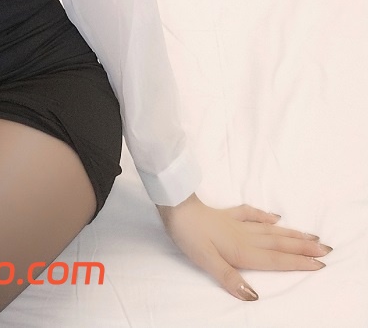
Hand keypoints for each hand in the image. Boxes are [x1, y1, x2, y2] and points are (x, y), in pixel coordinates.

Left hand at [156, 193, 331, 300]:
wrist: (174, 204)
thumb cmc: (189, 235)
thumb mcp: (206, 260)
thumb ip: (229, 278)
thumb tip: (253, 296)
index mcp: (241, 250)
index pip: (275, 260)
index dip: (297, 263)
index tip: (320, 264)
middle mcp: (244, 236)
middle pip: (279, 244)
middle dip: (303, 248)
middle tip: (327, 249)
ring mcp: (236, 223)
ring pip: (270, 230)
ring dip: (291, 234)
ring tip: (311, 235)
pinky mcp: (226, 214)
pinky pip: (251, 214)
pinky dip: (265, 216)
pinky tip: (275, 217)